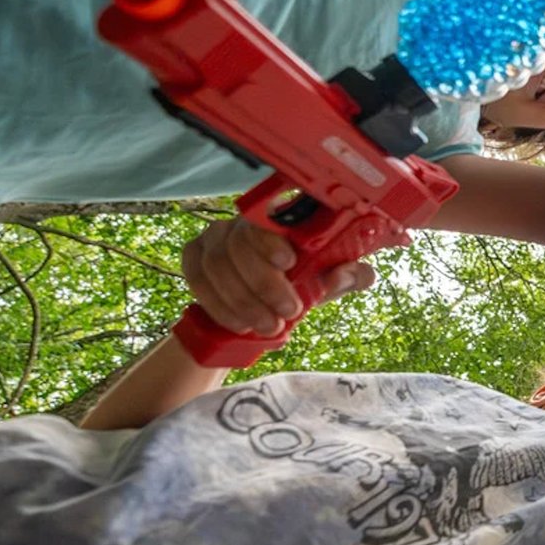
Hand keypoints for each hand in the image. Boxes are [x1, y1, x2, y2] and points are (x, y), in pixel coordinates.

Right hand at [181, 218, 374, 336]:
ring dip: (243, 301)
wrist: (259, 307)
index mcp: (278, 219)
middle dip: (264, 285)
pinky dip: (218, 305)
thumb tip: (352, 272)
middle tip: (288, 313)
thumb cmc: (300, 283)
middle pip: (239, 245)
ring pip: (216, 265)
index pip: (267, 218)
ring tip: (268, 327)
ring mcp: (213, 237)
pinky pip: (196, 279)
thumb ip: (347, 276)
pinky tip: (240, 324)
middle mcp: (242, 222)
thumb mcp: (327, 281)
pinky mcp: (192, 256)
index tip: (289, 264)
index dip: (271, 239)